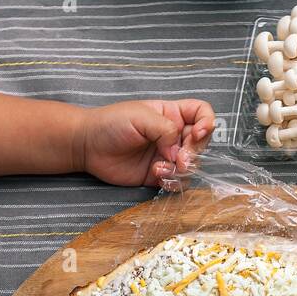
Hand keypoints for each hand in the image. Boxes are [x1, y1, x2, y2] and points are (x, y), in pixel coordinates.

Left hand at [75, 99, 214, 187]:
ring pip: (191, 166)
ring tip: (161, 169)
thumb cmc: (111, 123)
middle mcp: (173, 135)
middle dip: (194, 153)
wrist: (88, 146)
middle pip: (200, 144)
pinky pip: (176, 182)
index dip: (207, 122)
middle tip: (180, 159)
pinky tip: (157, 176)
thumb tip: (178, 152)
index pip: (202, 113)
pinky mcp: (157, 175)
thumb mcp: (140, 117)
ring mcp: (166, 156)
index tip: (198, 133)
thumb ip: (164, 129)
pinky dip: (172, 182)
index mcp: (171, 114)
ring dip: (183, 170)